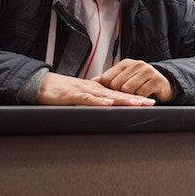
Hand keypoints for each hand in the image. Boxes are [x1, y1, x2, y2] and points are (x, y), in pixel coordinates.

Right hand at [38, 71, 155, 105]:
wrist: (43, 84)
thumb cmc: (62, 92)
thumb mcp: (82, 98)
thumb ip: (94, 103)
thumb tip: (107, 110)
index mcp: (98, 90)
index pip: (120, 94)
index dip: (135, 98)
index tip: (149, 102)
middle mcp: (95, 89)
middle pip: (119, 94)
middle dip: (136, 99)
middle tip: (151, 103)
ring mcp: (85, 91)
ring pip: (107, 95)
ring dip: (123, 99)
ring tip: (137, 103)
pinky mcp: (73, 95)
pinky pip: (88, 98)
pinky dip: (99, 101)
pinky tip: (109, 103)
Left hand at [92, 58, 174, 101]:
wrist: (163, 84)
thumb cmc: (141, 82)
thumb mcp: (125, 77)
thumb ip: (109, 78)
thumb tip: (93, 81)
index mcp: (126, 63)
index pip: (107, 78)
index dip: (108, 88)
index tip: (114, 91)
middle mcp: (137, 64)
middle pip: (116, 85)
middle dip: (120, 93)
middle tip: (127, 94)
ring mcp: (148, 71)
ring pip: (128, 89)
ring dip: (130, 96)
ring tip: (135, 95)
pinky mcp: (156, 80)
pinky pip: (141, 94)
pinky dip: (140, 98)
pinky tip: (143, 96)